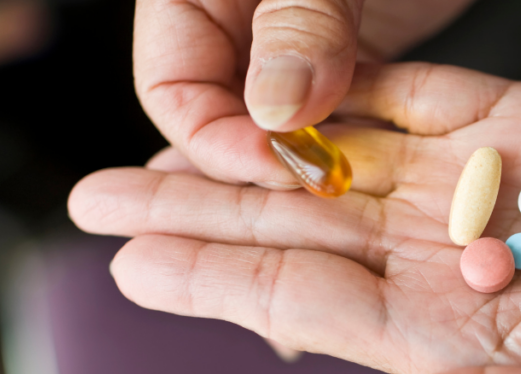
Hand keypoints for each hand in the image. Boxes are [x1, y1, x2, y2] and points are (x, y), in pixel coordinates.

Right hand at [134, 0, 473, 186]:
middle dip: (252, 163)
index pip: (172, 87)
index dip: (216, 140)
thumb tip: (275, 113)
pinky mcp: (338, 51)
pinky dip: (331, 143)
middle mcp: (231, 18)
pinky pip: (323, 111)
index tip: (274, 165)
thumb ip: (300, 21)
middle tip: (291, 208)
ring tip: (318, 206)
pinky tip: (348, 176)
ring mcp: (285, 39)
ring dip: (295, 163)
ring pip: (272, 122)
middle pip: (218, 114)